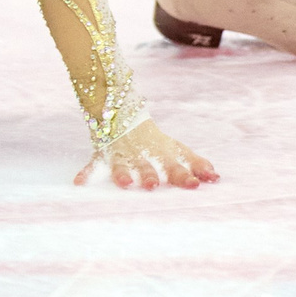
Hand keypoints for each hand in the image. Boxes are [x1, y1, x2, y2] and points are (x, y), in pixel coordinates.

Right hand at [75, 118, 218, 190]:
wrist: (122, 111)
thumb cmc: (153, 139)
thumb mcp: (175, 147)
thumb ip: (195, 162)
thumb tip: (216, 177)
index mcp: (161, 152)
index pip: (176, 163)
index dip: (186, 173)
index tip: (197, 184)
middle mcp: (142, 153)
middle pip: (148, 165)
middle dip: (151, 174)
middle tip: (155, 185)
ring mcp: (121, 153)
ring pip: (121, 165)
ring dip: (122, 174)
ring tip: (126, 184)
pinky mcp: (103, 154)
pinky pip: (92, 165)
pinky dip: (85, 174)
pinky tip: (79, 184)